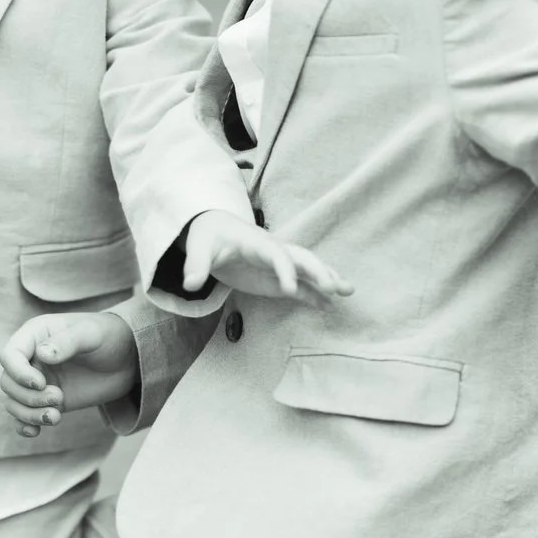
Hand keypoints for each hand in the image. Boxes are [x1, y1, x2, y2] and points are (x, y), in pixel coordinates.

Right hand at [1, 311, 139, 436]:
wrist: (127, 359)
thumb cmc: (109, 336)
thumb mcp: (91, 333)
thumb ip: (67, 341)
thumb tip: (42, 354)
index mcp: (35, 335)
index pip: (9, 355)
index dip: (18, 373)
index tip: (40, 383)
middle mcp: (31, 359)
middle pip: (8, 383)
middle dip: (28, 397)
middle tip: (58, 398)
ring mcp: (38, 381)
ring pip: (14, 402)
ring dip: (29, 414)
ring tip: (56, 416)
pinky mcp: (47, 401)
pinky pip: (24, 416)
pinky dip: (25, 425)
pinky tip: (36, 432)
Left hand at [181, 211, 352, 308]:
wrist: (213, 232)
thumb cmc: (208, 237)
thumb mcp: (199, 249)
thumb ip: (196, 265)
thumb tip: (189, 284)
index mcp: (256, 242)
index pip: (275, 253)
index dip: (284, 269)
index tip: (290, 289)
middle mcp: (273, 251)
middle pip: (301, 258)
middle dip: (319, 271)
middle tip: (335, 287)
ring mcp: (278, 266)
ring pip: (307, 269)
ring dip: (327, 278)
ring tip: (348, 291)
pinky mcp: (277, 279)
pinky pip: (300, 286)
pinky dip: (315, 295)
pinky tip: (330, 305)